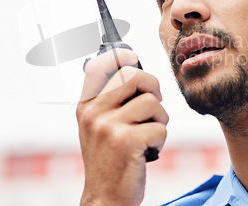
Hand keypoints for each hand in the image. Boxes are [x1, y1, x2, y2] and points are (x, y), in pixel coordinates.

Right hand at [77, 49, 168, 205]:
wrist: (105, 198)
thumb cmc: (109, 161)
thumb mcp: (98, 128)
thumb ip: (110, 102)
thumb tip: (134, 70)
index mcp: (86, 106)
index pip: (97, 66)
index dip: (119, 56)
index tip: (132, 57)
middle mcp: (94, 113)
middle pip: (133, 76)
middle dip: (153, 87)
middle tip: (153, 104)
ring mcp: (108, 127)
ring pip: (152, 102)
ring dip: (160, 119)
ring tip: (149, 134)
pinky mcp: (126, 142)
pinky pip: (160, 127)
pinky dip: (161, 140)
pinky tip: (148, 151)